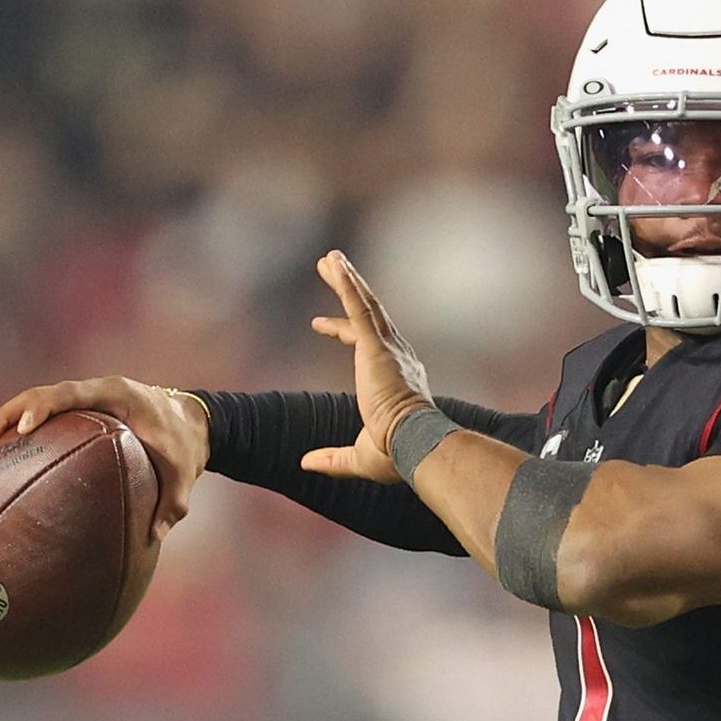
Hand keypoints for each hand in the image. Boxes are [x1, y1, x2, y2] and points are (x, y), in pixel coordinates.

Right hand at [0, 376, 211, 542]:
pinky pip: (49, 414)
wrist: (196, 422)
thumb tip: (153, 537)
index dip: (43, 407)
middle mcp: (97, 391)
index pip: (71, 393)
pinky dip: (25, 428)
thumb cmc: (188, 445)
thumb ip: (172, 504)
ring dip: (9, 419)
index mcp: (118, 395)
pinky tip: (4, 453)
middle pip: (43, 394)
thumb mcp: (184, 474)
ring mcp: (88, 400)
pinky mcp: (83, 411)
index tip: (24, 428)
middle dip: (11, 413)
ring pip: (39, 401)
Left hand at [302, 249, 433, 481]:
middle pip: (370, 313)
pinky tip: (335, 264)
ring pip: (365, 304)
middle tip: (331, 266)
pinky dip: (348, 284)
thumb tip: (306, 463)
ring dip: (347, 278)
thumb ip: (334, 458)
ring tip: (329, 257)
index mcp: (398, 378)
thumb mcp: (360, 457)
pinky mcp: (377, 347)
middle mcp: (398, 357)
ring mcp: (389, 349)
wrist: (415, 444)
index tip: (319, 324)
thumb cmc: (398, 454)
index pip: (368, 344)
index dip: (343, 331)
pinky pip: (359, 308)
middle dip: (350, 289)